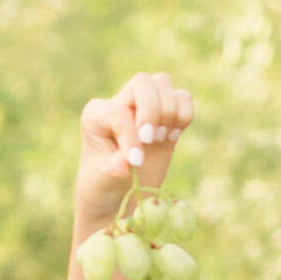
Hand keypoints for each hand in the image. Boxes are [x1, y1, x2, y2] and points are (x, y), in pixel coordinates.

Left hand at [72, 72, 193, 239]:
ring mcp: (143, 105)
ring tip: (160, 139)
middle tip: (151, 140)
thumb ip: (112, 171)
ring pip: (162, 82)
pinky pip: (183, 97)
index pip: (118, 112)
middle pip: (143, 82)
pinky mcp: (165, 115)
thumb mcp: (103, 183)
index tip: (137, 162)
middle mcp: (119, 102)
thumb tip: (124, 162)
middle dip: (152, 111)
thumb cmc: (104, 187)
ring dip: (169, 111)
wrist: (119, 197)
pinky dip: (184, 114)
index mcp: (96, 114)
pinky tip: (172, 137)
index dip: (130, 135)